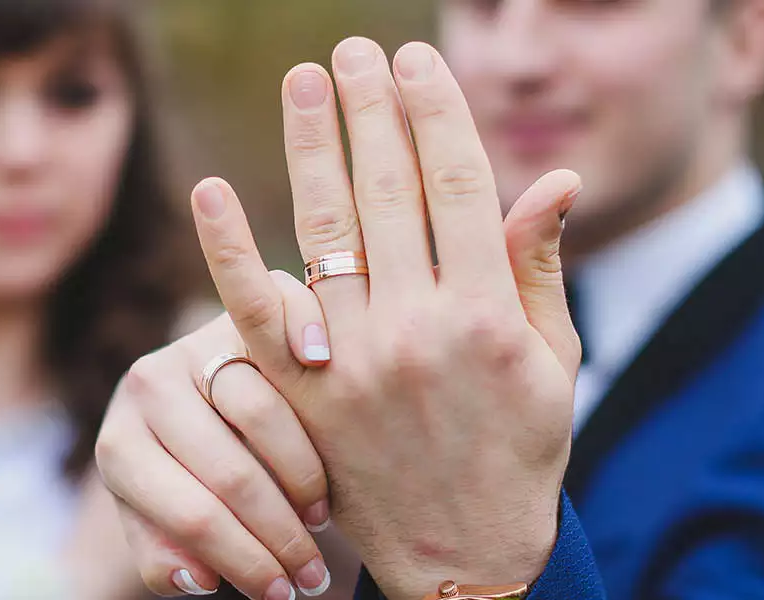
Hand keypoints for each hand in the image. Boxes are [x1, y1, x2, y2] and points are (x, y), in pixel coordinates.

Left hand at [96, 290, 339, 599]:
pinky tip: (330, 395)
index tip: (280, 594)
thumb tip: (200, 578)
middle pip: (232, 472)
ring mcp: (193, 345)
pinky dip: (306, 363)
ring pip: (262, 411)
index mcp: (119, 447)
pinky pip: (274, 345)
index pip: (192, 515)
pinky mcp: (235, 318)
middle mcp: (149, 386)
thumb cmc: (175, 474)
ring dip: (305, 476)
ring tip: (322, 516)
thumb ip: (164, 551)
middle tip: (314, 573)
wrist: (179, 398)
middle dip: (282, 535)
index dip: (245, 561)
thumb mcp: (153, 518)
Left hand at [186, 37, 582, 599]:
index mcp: (488, 318)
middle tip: (354, 50)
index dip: (434, 115)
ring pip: (324, 233)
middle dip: (370, 110)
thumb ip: (539, 269)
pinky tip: (209, 190)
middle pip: (387, 193)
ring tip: (304, 82)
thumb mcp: (554, 365)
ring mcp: (350, 364)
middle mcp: (416, 332)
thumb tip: (554, 179)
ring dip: (310, 149)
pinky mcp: (301, 396)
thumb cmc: (520, 454)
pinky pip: (252, 312)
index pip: (456, 187)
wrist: (462, 558)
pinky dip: (227, 251)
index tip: (416, 62)